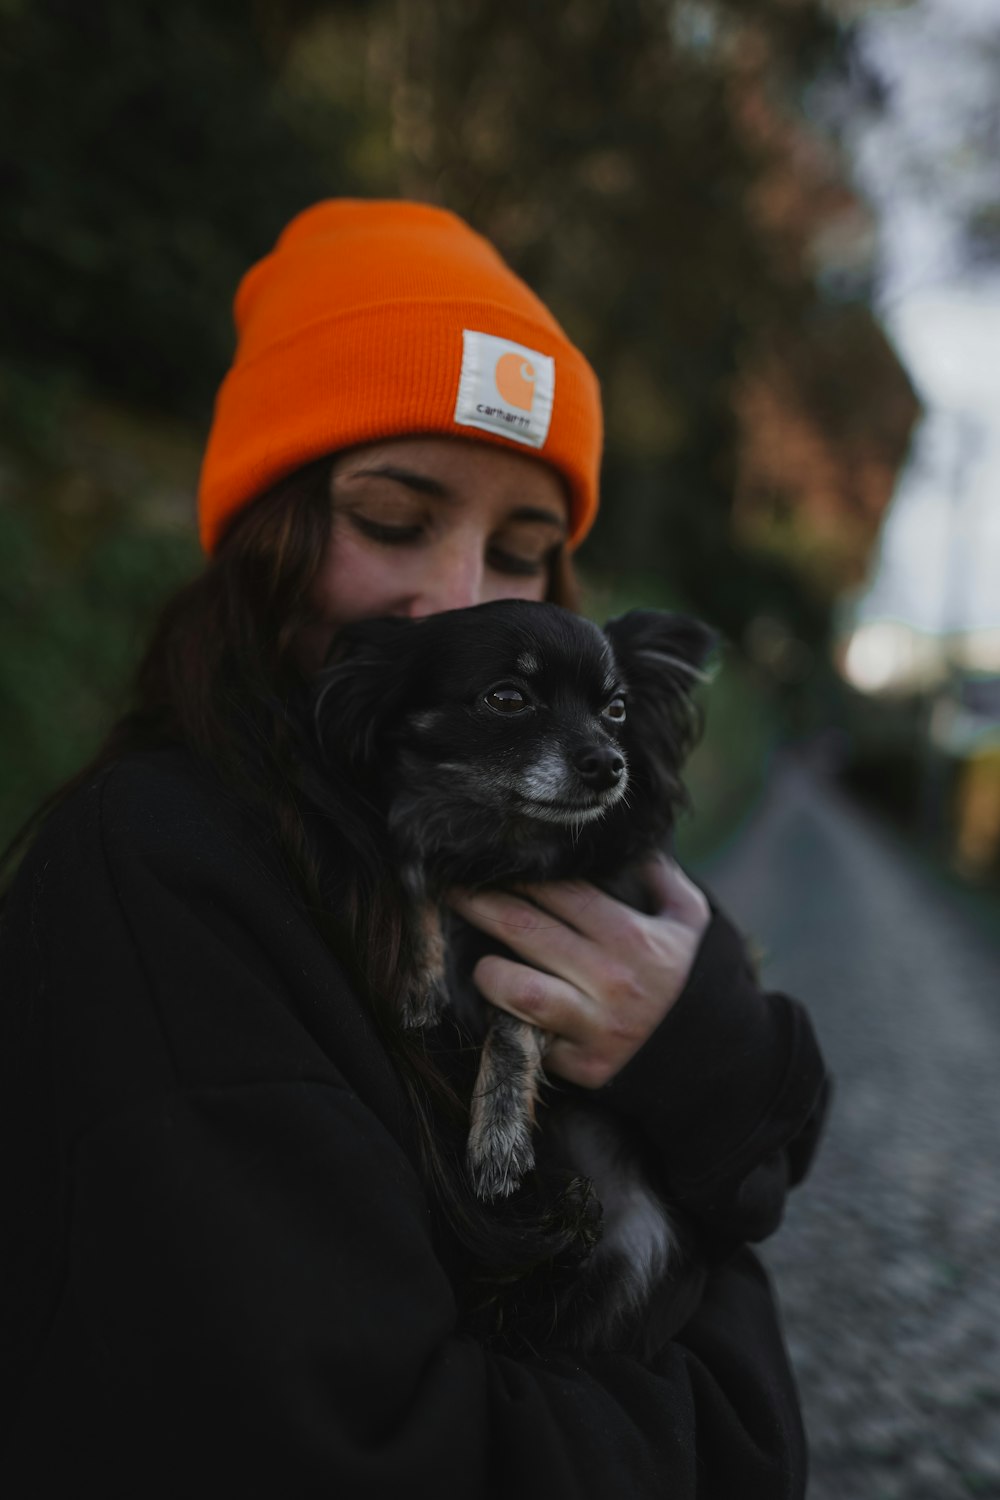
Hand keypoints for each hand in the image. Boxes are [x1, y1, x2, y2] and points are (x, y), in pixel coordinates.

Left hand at [446, 855, 710, 1088]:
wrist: (710, 1063)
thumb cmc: (686, 980)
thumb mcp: (690, 923)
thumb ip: (663, 878)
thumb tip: (631, 841)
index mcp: (634, 938)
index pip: (560, 893)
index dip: (519, 875)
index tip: (493, 863)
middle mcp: (612, 980)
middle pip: (526, 929)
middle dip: (479, 904)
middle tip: (451, 891)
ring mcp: (594, 1026)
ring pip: (517, 990)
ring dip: (487, 971)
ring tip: (476, 960)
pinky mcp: (581, 1066)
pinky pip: (527, 1037)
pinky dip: (505, 1020)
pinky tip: (492, 1005)